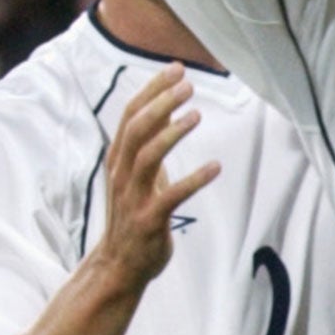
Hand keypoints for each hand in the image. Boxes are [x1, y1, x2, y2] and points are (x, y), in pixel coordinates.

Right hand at [96, 65, 220, 289]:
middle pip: (137, 128)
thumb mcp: (138, 177)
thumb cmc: (133, 217)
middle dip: (161, 102)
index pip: (131, 114)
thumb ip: (148, 147)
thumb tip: (166, 114)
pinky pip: (171, 196)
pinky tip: (215, 167)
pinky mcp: (148, 220)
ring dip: (172, 133)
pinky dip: (194, 179)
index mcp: (118, 160)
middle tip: (188, 84)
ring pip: (148, 155)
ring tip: (196, 115)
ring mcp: (132, 197)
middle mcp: (121, 174)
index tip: (175, 69)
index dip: (152, 90)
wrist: (119, 265)